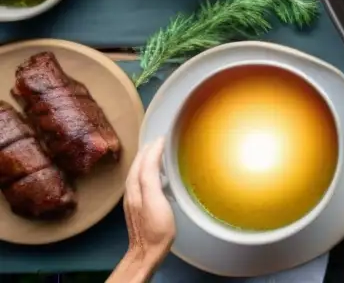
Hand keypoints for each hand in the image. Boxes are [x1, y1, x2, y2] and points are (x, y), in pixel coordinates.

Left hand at [109, 138, 175, 282]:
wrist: (147, 251)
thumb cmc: (156, 227)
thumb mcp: (155, 199)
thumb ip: (151, 176)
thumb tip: (153, 154)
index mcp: (136, 187)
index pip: (144, 160)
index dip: (154, 147)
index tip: (165, 137)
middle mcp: (132, 190)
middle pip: (138, 165)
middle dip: (148, 150)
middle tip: (161, 140)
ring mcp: (134, 199)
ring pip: (138, 172)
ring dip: (147, 159)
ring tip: (158, 152)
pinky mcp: (138, 205)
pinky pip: (141, 181)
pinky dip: (148, 171)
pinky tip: (156, 174)